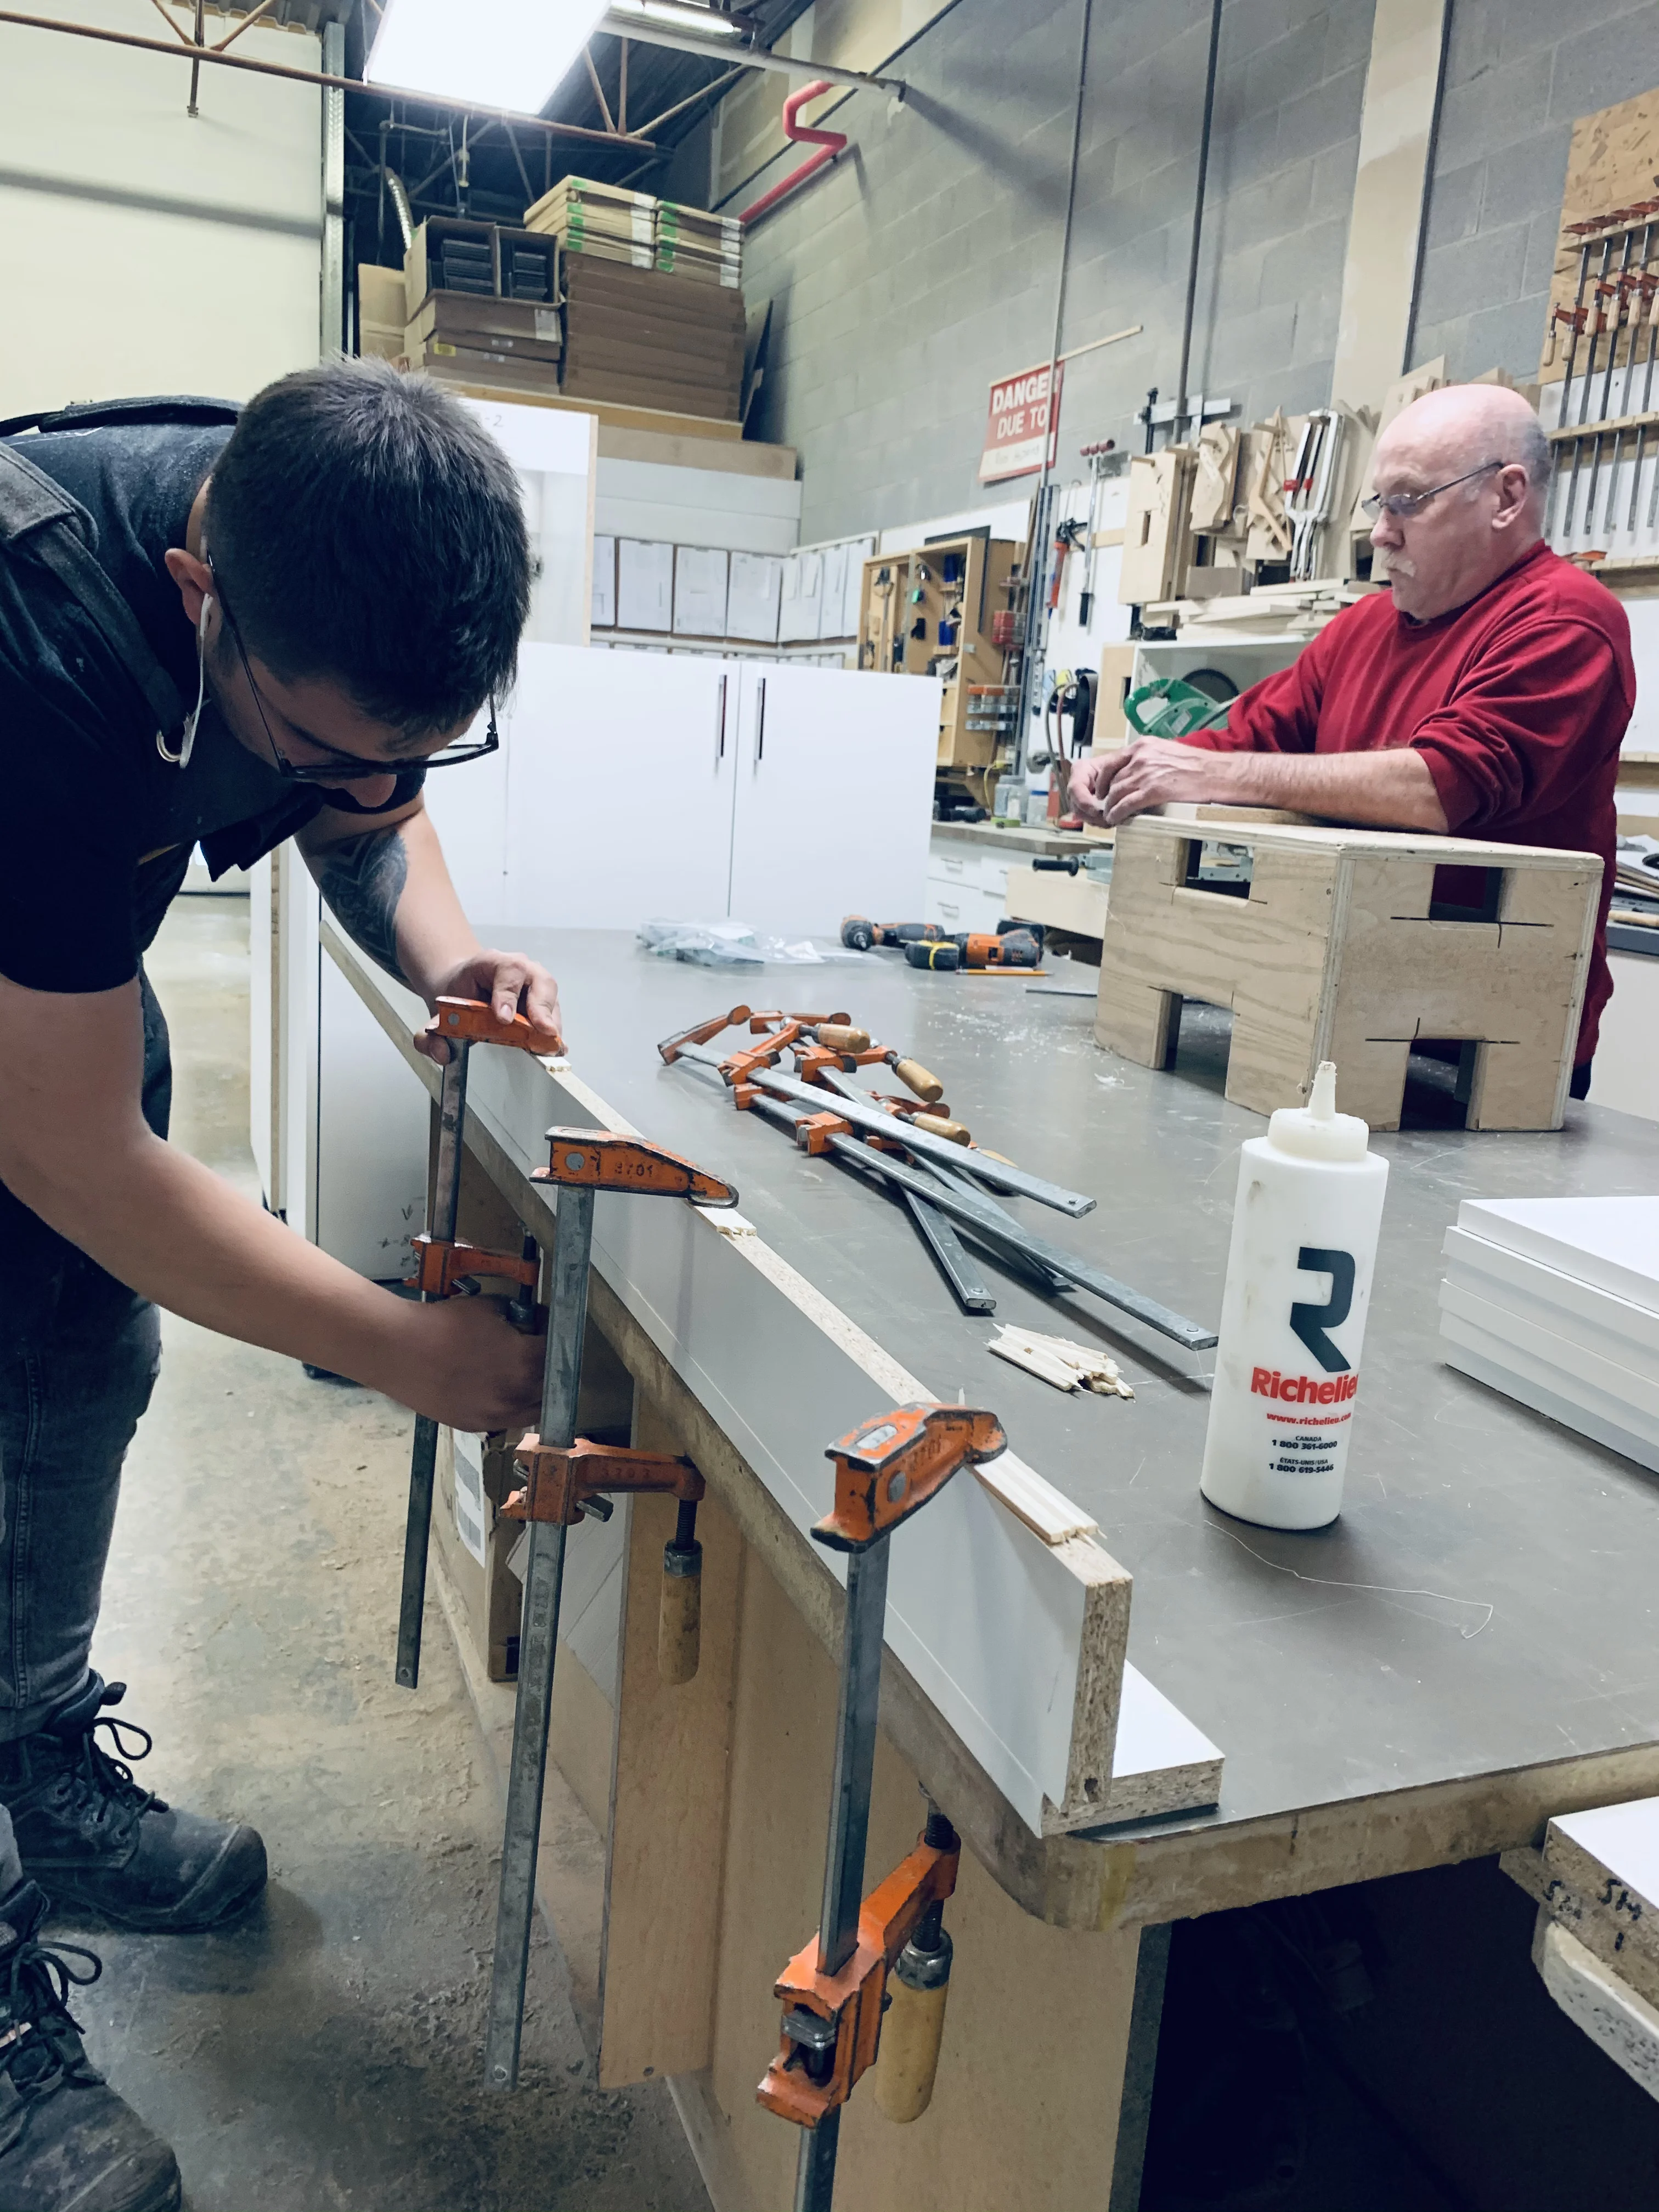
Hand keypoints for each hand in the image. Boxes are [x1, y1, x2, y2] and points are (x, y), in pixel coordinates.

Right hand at [400, 1295, 545, 1430]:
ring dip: (533, 1396)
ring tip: (526, 1379)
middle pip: (551, 1389)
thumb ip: (517, 1319)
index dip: (558, 1343)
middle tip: (542, 1358)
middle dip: (550, 1372)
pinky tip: (498, 1392)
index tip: (553, 1335)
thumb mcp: (489, 1309)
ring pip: (530, 1412)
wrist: (398, 1349)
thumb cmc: (443, 1324)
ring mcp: (494, 1416)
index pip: (558, 1356)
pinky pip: (503, 1420)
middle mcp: (515, 1396)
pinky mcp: (472, 1426)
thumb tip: (529, 1321)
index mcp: (525, 1363)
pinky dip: (507, 1407)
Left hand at [417, 949, 564, 1064]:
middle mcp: (521, 968)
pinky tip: (553, 1048)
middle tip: (542, 1031)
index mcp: (491, 962)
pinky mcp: (545, 1000)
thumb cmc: (458, 994)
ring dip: (551, 1022)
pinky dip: (553, 1031)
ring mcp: (536, 983)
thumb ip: (432, 1033)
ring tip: (548, 1046)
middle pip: (540, 981)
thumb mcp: (439, 1010)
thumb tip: (443, 1053)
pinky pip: (554, 1013)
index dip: (507, 995)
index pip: (507, 971)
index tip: (504, 1019)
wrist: (466, 986)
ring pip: (551, 997)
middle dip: (541, 1007)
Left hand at [1068, 739, 1235, 826]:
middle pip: (1113, 780)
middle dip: (1107, 795)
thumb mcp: (1167, 752)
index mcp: (1144, 746)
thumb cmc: (1197, 765)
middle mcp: (1141, 758)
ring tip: (1110, 815)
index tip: (1102, 789)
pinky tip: (1115, 819)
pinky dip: (1117, 813)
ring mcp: (1146, 774)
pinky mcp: (1152, 791)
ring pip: (1116, 793)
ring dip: (1110, 807)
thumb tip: (1137, 771)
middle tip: (1106, 805)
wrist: (1215, 773)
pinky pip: (1126, 805)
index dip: (1104, 780)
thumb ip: (1149, 759)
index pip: (1112, 763)